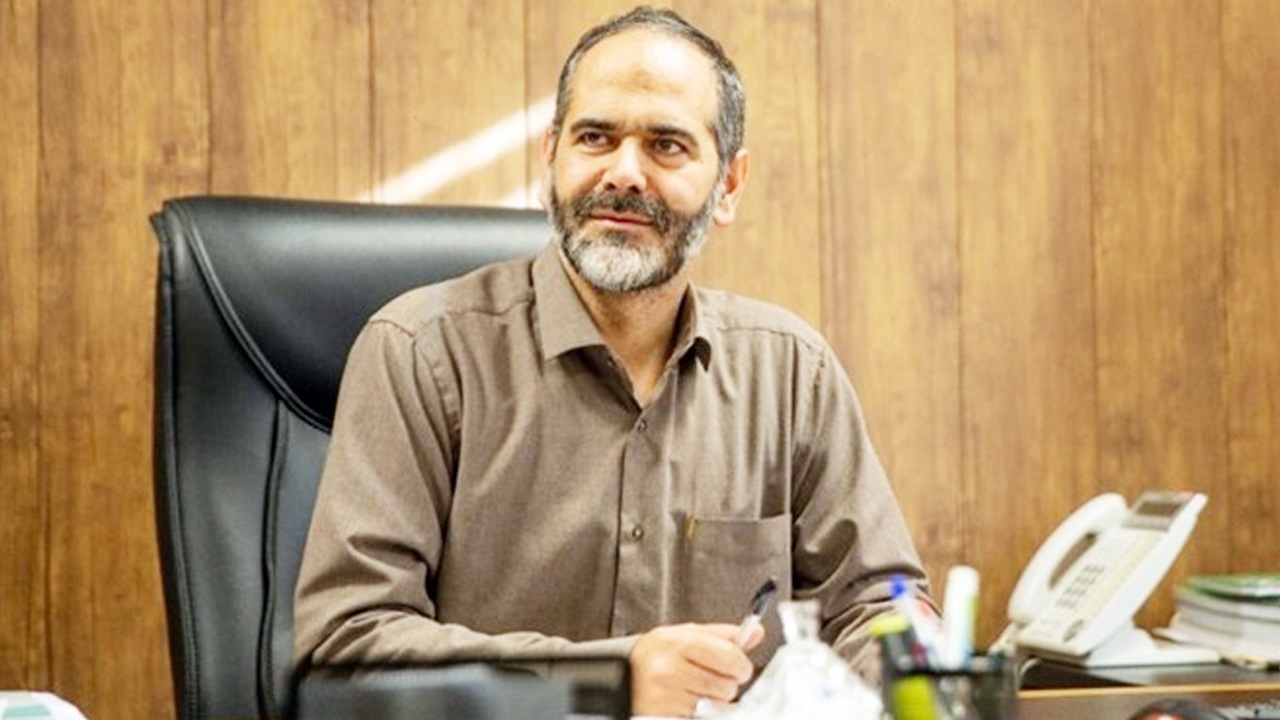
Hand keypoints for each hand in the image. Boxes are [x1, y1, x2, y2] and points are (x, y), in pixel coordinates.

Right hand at [629, 622, 764, 717]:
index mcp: (677, 643)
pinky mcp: (664, 716)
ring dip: (712, 701)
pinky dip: (698, 714)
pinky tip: (684, 702)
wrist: (619, 675)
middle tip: (708, 678)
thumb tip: (755, 633)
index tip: (738, 667)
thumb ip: (722, 635)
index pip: (730, 657)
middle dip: (724, 685)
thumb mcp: (686, 634)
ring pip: (717, 706)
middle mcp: (669, 669)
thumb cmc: (656, 655)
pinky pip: (702, 719)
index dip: (741, 665)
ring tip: (692, 690)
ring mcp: (665, 697)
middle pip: (727, 686)